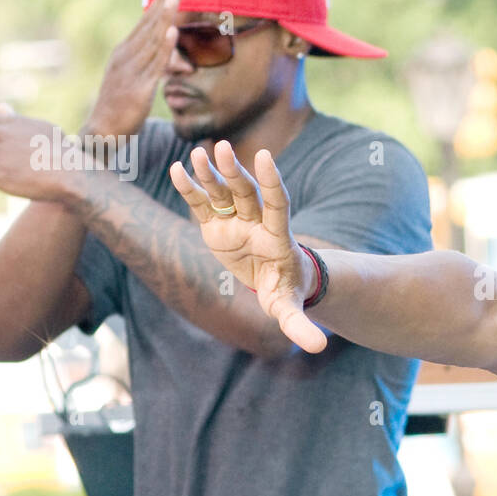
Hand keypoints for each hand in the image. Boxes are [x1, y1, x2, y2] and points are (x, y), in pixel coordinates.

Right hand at [83, 0, 183, 137]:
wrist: (103, 132)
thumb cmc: (122, 106)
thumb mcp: (140, 80)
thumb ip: (157, 66)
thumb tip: (181, 61)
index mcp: (125, 52)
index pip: (145, 23)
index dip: (160, 3)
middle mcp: (126, 56)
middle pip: (149, 24)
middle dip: (165, 1)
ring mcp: (131, 71)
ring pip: (152, 40)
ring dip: (164, 17)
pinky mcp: (138, 89)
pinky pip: (153, 65)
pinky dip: (163, 48)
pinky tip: (171, 32)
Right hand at [169, 140, 328, 353]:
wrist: (275, 280)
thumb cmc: (286, 291)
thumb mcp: (289, 309)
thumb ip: (299, 324)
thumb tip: (319, 346)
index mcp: (277, 237)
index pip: (277, 204)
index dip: (272, 182)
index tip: (265, 157)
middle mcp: (256, 223)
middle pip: (246, 193)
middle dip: (235, 172)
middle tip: (224, 149)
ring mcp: (235, 222)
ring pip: (223, 192)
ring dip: (212, 174)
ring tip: (199, 154)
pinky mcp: (216, 227)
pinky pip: (202, 205)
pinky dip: (190, 188)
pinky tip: (177, 169)